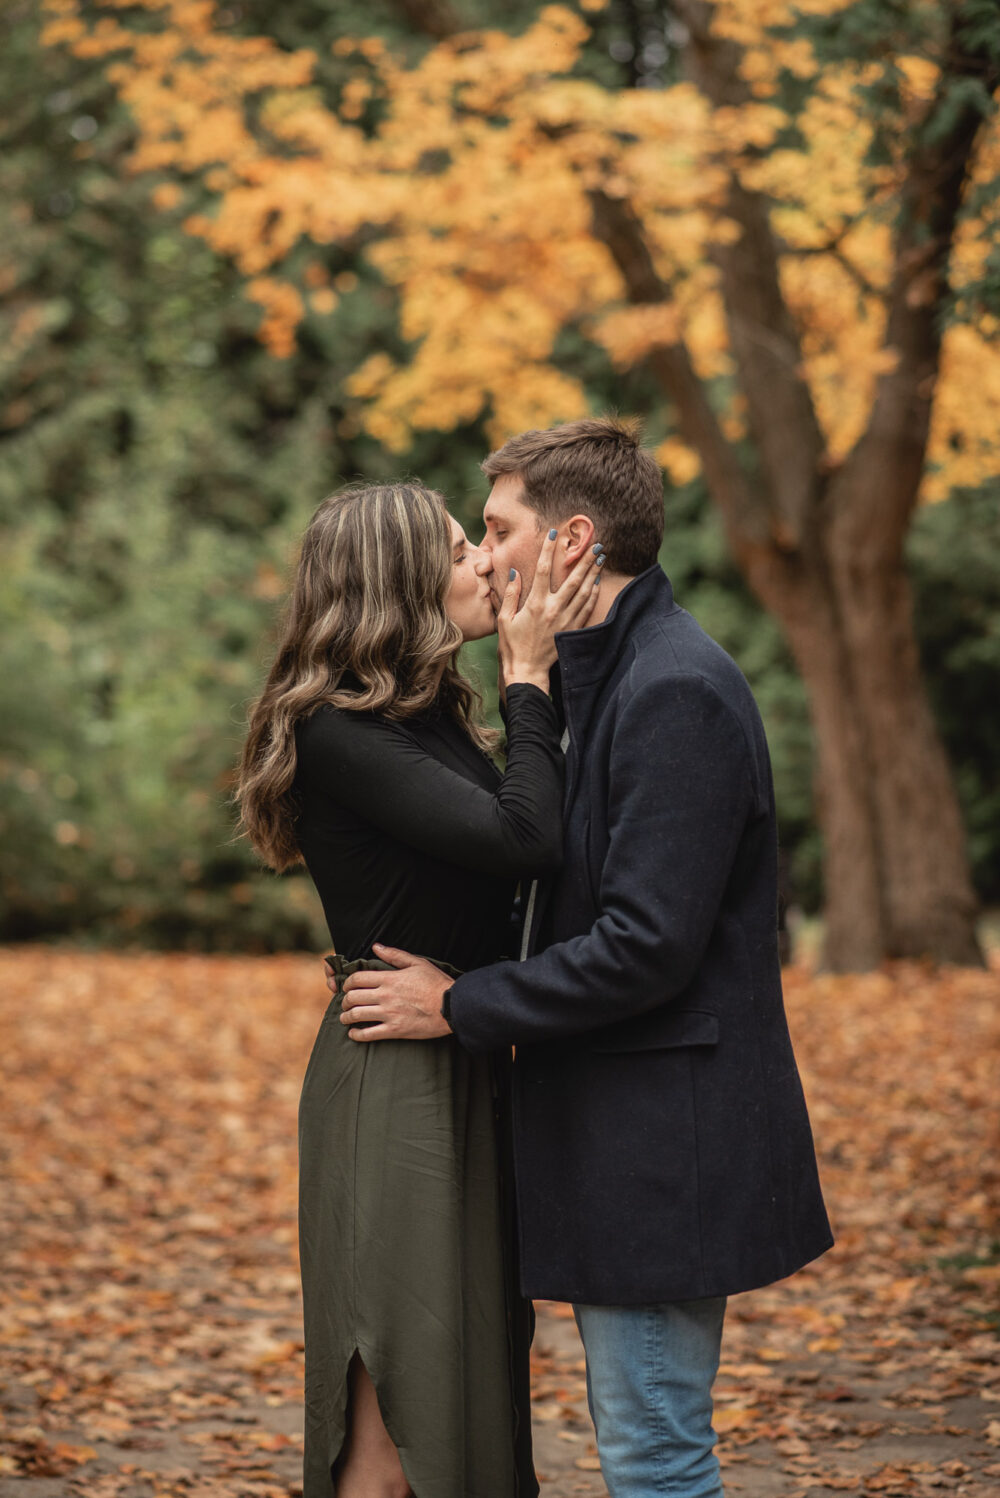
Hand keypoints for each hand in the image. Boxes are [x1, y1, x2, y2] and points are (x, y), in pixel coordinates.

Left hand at [339, 944, 452, 1040]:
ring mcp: (389, 1014)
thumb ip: (395, 955)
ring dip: (346, 1017)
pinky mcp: (395, 1030)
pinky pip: (369, 1034)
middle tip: (346, 1003)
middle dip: (345, 1000)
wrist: (452, 1006)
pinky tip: (354, 1033)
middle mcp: (385, 996)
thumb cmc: (436, 983)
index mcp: (389, 979)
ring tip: (346, 1018)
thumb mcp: (417, 963)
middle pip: (353, 997)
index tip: (347, 986)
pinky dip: (357, 1035)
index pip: (357, 979)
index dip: (348, 982)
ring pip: (357, 1015)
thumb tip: (376, 947)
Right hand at [499, 532, 602, 690]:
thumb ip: (511, 594)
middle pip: (573, 579)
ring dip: (593, 574)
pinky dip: (594, 595)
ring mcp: (565, 620)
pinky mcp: (572, 630)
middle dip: (585, 559)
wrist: (526, 670)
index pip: (543, 570)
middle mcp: (553, 610)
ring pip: (584, 592)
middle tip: (596, 543)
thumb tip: (516, 573)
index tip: (555, 533)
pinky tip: (598, 583)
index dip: (549, 550)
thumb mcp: (504, 619)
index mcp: (535, 604)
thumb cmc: (512, 645)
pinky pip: (587, 609)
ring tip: (601, 558)